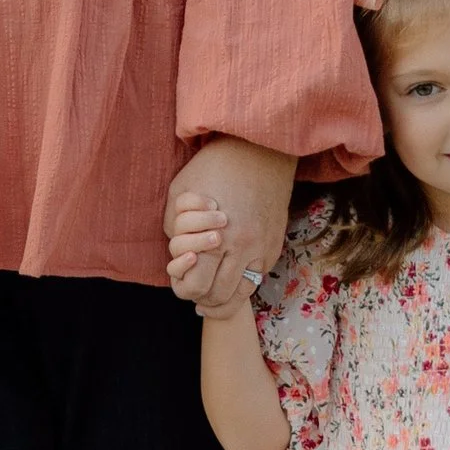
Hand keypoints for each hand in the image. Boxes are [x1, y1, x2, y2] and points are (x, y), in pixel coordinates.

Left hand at [164, 136, 292, 313]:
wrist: (259, 150)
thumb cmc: (212, 168)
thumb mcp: (180, 193)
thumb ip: (175, 226)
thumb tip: (178, 254)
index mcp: (217, 237)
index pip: (198, 285)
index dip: (185, 290)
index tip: (181, 286)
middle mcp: (243, 248)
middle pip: (220, 295)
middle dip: (204, 300)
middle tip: (196, 299)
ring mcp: (263, 249)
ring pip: (243, 293)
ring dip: (225, 299)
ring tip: (211, 299)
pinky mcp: (274, 245)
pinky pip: (258, 278)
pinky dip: (243, 285)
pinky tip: (230, 282)